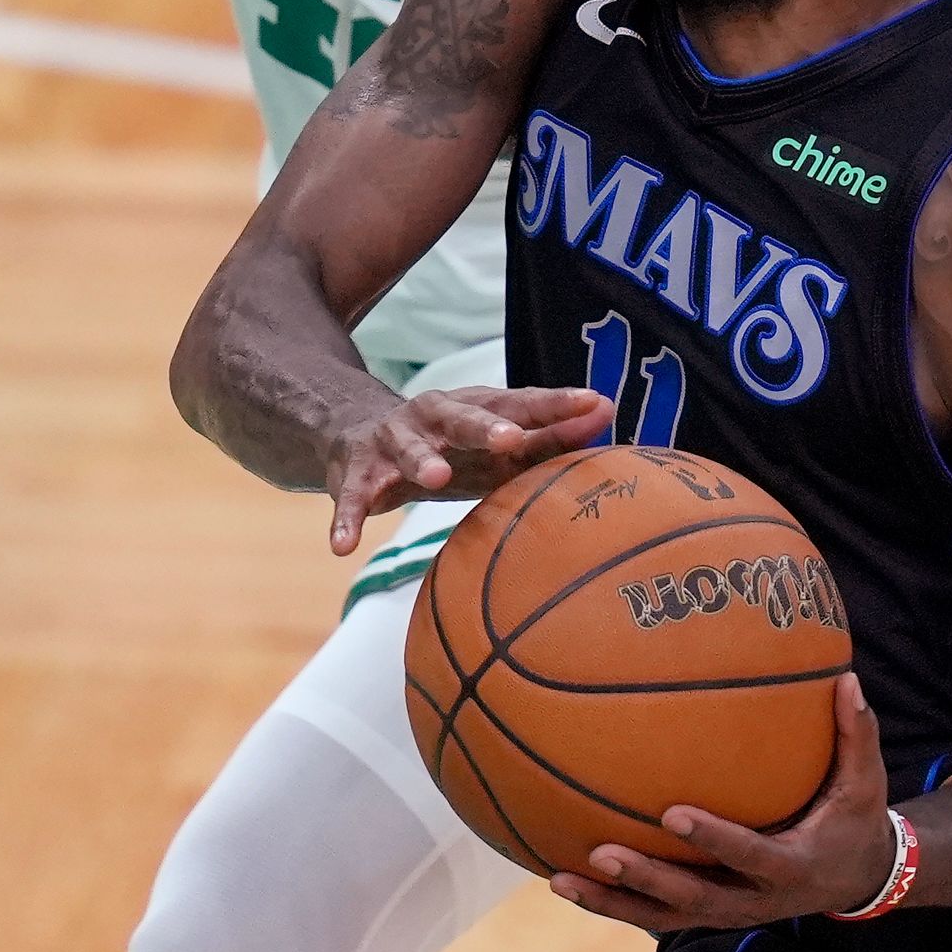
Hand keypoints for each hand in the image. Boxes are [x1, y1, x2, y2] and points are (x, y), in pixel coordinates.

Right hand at [322, 386, 612, 553]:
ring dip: (421, 459)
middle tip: (512, 438)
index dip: (554, 404)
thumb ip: (550, 433)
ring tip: (435, 478)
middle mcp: (433, 416)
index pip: (519, 403)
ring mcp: (393, 441)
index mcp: (473, 408)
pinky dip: (346, 520)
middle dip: (485, 425)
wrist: (359, 433)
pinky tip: (343, 547)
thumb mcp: (497, 441)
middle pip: (461, 415)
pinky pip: (353, 497)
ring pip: (406, 447)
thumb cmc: (451, 446)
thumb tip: (608, 413)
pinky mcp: (357, 474)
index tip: (592, 404)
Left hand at [553, 676, 895, 931]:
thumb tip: (847, 677)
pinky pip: (656, 913)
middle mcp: (754, 900)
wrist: (855, 879)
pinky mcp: (709, 913)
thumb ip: (856, 734)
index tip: (671, 813)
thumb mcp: (866, 783)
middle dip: (646, 880)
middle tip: (600, 853)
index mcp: (791, 866)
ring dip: (612, 902)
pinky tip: (566, 878)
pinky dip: (613, 901)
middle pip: (694, 899)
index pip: (749, 854)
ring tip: (560, 881)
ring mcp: (728, 911)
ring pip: (663, 917)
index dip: (713, 839)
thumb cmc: (855, 820)